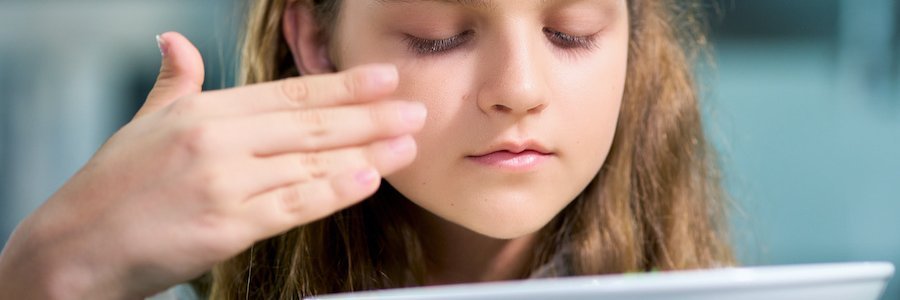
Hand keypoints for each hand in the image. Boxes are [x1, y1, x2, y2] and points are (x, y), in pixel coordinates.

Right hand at [0, 32, 424, 298]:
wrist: (73, 246)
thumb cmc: (111, 186)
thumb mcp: (144, 122)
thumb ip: (176, 82)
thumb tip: (176, 41)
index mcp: (204, 110)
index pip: (290, 93)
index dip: (343, 85)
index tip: (384, 78)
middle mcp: (218, 140)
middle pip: (311, 124)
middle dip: (371, 116)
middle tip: (417, 109)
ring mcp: (224, 183)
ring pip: (310, 162)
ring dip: (367, 152)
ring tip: (409, 143)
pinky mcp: (226, 226)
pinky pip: (293, 204)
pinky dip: (334, 191)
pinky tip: (369, 179)